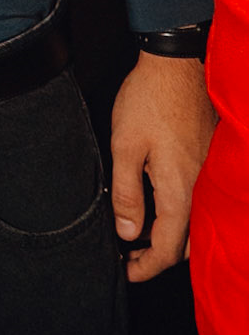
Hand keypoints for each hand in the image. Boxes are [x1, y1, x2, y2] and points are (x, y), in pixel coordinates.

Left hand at [110, 50, 215, 281]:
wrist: (177, 63)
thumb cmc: (148, 101)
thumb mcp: (125, 146)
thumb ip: (127, 194)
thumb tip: (129, 234)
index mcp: (179, 191)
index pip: (169, 250)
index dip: (146, 267)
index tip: (126, 271)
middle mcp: (201, 189)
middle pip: (188, 244)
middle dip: (161, 257)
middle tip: (131, 255)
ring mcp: (208, 174)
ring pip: (197, 223)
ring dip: (173, 237)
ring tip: (142, 234)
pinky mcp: (208, 159)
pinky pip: (200, 201)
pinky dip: (183, 215)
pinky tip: (161, 205)